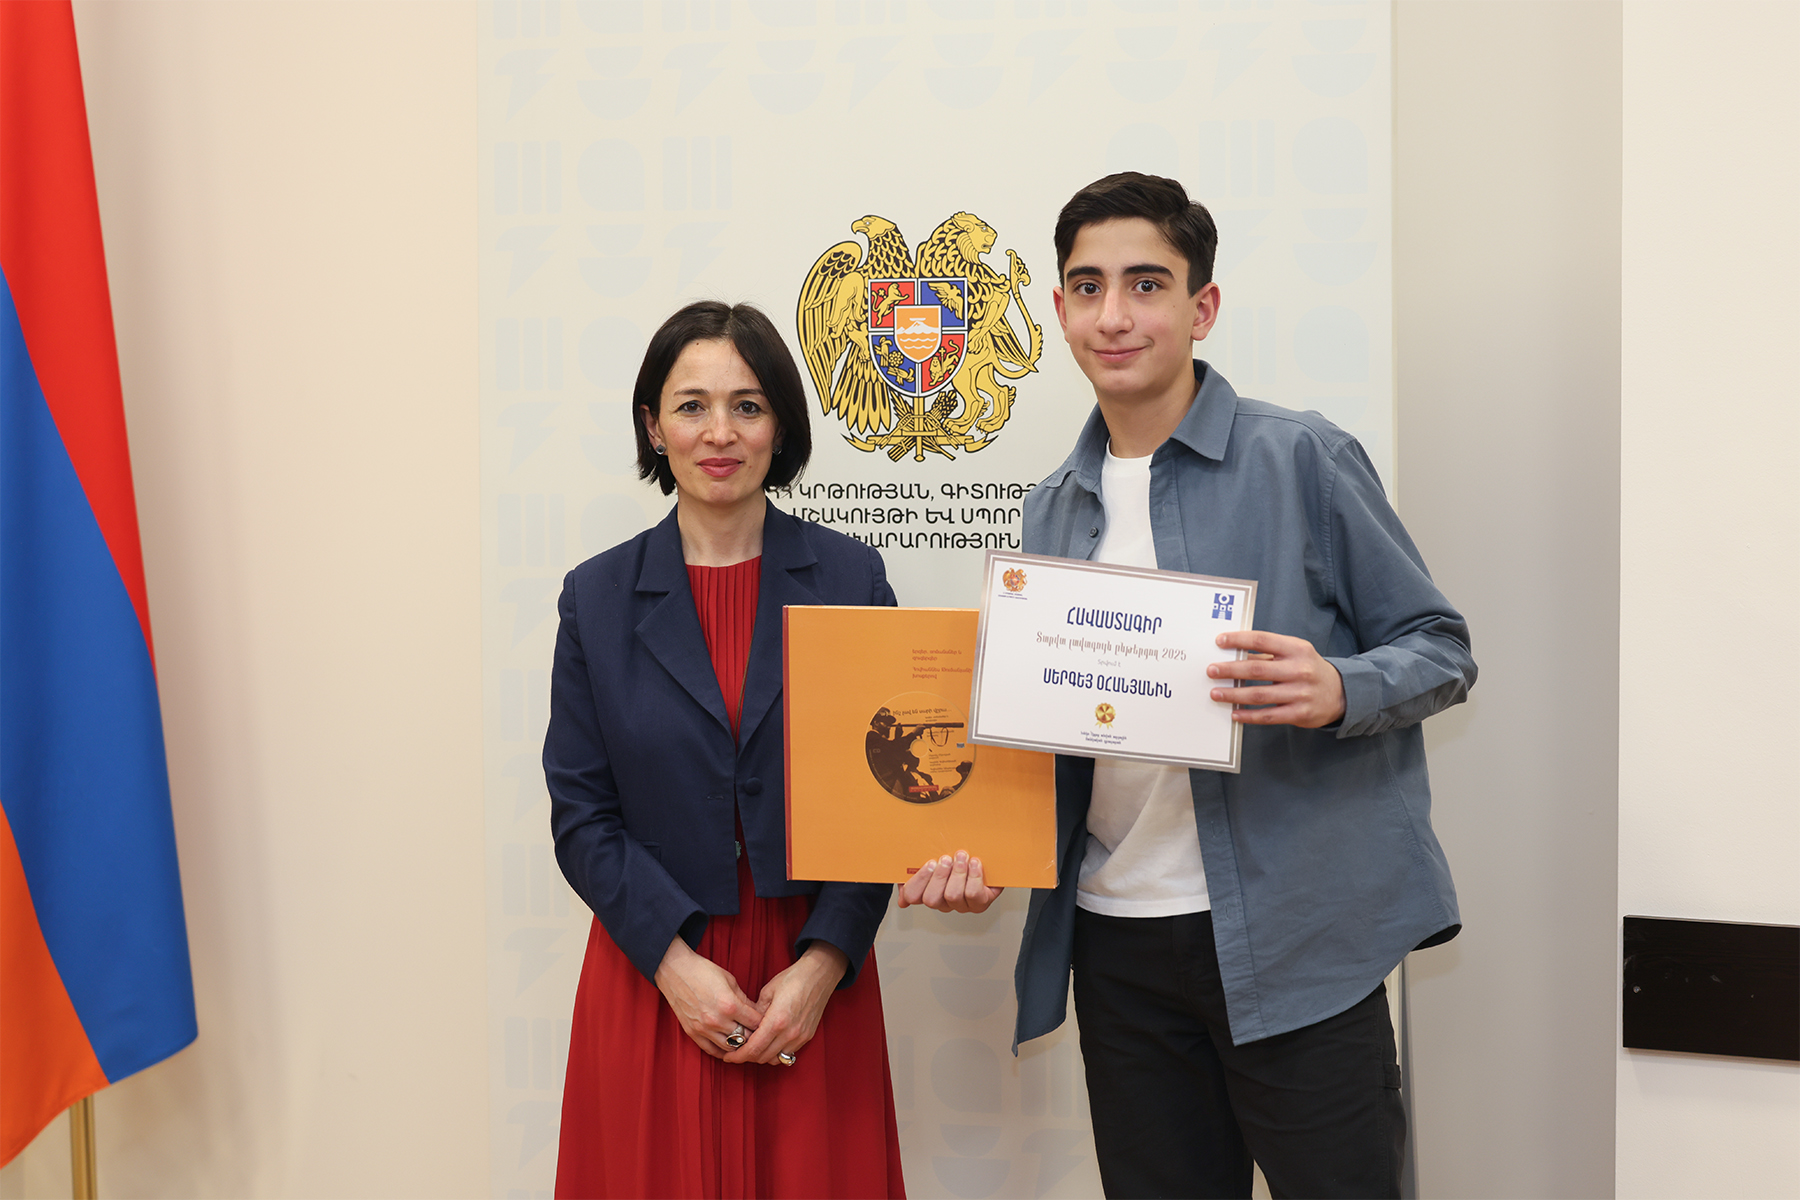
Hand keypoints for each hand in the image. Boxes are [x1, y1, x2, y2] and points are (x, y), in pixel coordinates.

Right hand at [653, 937, 764, 1059]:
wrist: (675, 971)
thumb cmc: (703, 971)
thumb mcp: (730, 980)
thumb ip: (744, 1000)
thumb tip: (757, 1014)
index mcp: (730, 1005)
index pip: (756, 1023)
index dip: (766, 1023)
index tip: (770, 1023)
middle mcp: (717, 1020)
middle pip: (745, 1038)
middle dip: (756, 1037)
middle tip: (762, 1035)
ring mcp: (704, 1029)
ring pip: (730, 1048)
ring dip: (741, 1046)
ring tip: (748, 1043)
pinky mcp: (693, 1033)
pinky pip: (712, 1051)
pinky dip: (724, 1052)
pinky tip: (731, 1048)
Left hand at [726, 942, 847, 1065]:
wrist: (819, 975)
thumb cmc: (792, 979)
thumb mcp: (767, 992)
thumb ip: (755, 1013)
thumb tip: (746, 1027)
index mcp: (777, 1021)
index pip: (753, 1049)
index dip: (738, 1056)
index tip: (729, 1056)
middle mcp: (789, 1033)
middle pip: (763, 1058)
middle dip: (747, 1058)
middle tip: (737, 1052)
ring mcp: (800, 1037)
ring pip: (775, 1060)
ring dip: (762, 1057)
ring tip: (752, 1049)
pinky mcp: (807, 1037)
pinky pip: (788, 1054)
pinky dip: (776, 1053)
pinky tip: (769, 1045)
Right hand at [897, 851, 1003, 912]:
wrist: (987, 857)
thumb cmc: (956, 857)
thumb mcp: (931, 857)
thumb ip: (912, 871)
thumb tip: (902, 899)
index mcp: (927, 891)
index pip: (912, 896)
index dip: (919, 881)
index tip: (929, 862)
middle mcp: (943, 902)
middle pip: (931, 899)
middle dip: (939, 876)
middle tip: (947, 859)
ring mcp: (961, 905)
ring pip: (953, 896)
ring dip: (958, 873)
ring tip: (963, 857)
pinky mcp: (980, 903)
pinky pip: (973, 895)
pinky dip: (973, 877)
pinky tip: (975, 864)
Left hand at [1209, 630, 1345, 727]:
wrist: (1340, 693)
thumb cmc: (1309, 669)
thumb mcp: (1294, 654)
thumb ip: (1267, 653)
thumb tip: (1234, 654)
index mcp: (1296, 649)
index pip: (1262, 640)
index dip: (1238, 640)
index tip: (1219, 641)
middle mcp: (1299, 670)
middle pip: (1256, 669)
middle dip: (1230, 670)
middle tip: (1211, 670)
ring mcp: (1300, 693)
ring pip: (1259, 695)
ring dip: (1234, 695)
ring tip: (1216, 693)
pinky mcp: (1299, 713)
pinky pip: (1268, 716)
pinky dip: (1248, 716)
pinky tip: (1234, 713)